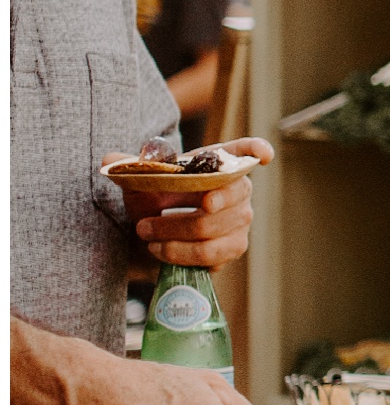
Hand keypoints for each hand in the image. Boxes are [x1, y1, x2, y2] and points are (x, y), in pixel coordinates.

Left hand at [132, 138, 271, 271]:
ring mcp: (241, 220)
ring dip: (171, 234)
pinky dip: (179, 253)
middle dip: (180, 214)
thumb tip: (109, 160)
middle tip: (145, 223)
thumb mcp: (139, 181)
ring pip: (210, 229)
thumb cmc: (154, 197)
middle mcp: (239, 190)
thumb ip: (127, 168)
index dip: (257, 150)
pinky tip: (159, 249)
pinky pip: (210, 254)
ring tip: (145, 234)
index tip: (263, 156)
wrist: (152, 231)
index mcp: (220, 163)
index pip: (246, 151)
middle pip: (223, 198)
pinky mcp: (234, 247)